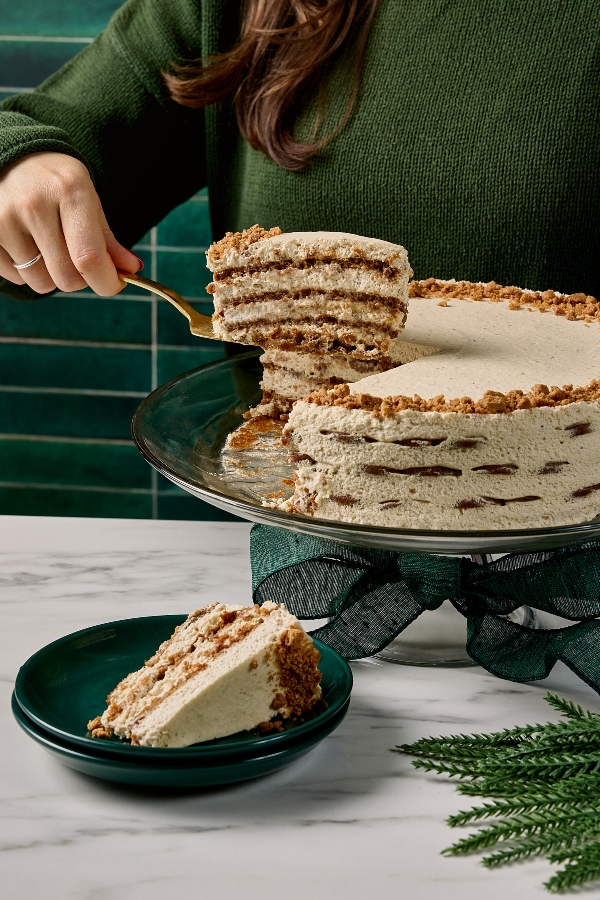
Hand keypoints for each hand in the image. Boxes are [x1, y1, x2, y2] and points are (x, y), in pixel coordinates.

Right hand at [0, 151, 141, 295]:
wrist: (10, 156)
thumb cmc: (55, 181)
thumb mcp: (87, 198)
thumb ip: (107, 238)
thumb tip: (132, 269)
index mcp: (70, 191)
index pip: (90, 258)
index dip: (106, 282)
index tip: (114, 284)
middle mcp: (35, 204)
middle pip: (67, 278)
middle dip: (80, 279)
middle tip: (78, 261)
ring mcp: (5, 218)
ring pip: (40, 282)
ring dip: (51, 276)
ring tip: (49, 248)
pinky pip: (14, 277)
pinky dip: (26, 271)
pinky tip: (27, 246)